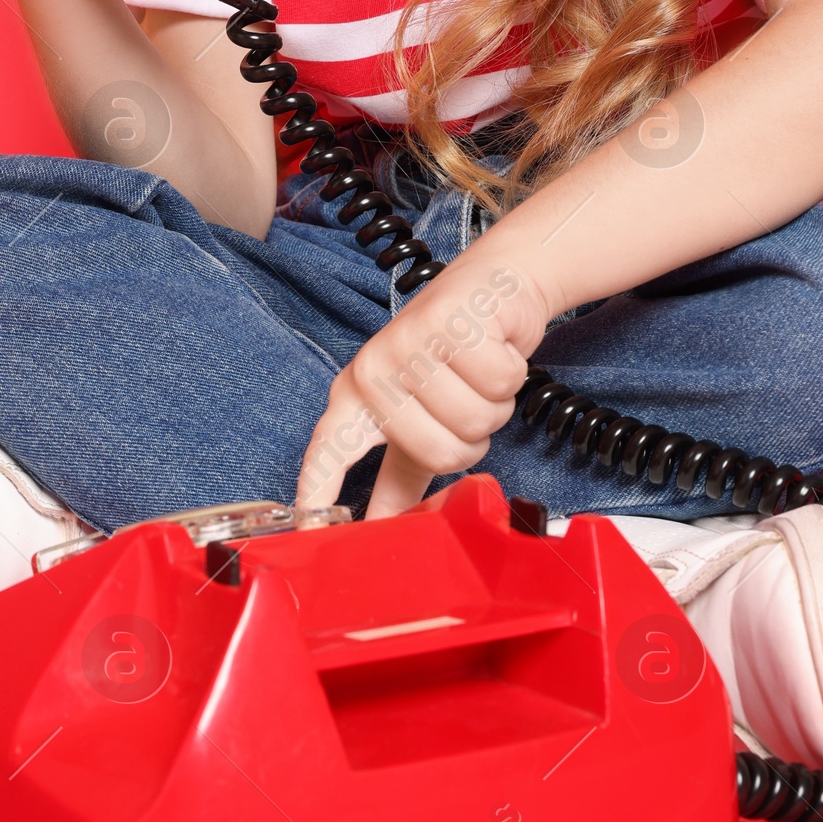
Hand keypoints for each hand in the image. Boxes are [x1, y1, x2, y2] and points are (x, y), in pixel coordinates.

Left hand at [294, 249, 554, 519]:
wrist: (491, 289)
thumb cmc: (452, 360)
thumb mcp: (415, 417)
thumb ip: (399, 476)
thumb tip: (384, 530)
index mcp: (355, 399)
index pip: (330, 452)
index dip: (320, 491)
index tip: (312, 531)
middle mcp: (372, 370)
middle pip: (437, 453)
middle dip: (469, 437)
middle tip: (463, 400)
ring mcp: (407, 342)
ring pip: (475, 421)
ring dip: (493, 404)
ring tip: (476, 374)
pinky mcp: (449, 320)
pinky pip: (499, 383)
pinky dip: (510, 372)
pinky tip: (493, 348)